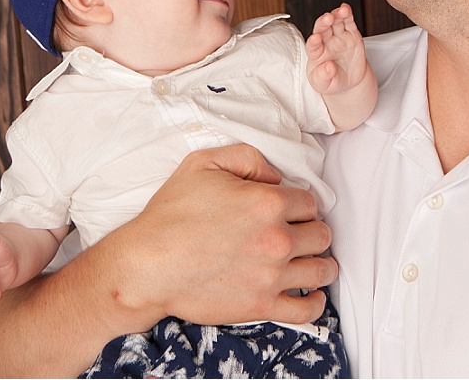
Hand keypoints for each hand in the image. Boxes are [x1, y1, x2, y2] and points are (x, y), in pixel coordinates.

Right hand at [112, 144, 337, 326]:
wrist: (146, 266)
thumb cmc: (170, 215)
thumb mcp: (204, 163)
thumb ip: (248, 158)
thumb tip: (275, 177)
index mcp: (268, 202)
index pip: (310, 202)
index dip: (300, 204)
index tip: (291, 211)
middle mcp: (277, 239)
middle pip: (321, 235)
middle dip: (312, 231)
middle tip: (299, 233)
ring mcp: (272, 276)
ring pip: (322, 270)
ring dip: (321, 263)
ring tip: (311, 261)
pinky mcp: (261, 306)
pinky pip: (307, 310)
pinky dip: (316, 302)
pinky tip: (311, 293)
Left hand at [307, 3, 370, 94]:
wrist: (349, 80)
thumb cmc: (332, 81)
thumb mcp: (324, 85)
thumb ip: (324, 77)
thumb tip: (328, 67)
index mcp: (316, 55)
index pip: (312, 46)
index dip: (313, 42)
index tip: (315, 39)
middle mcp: (325, 42)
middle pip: (322, 29)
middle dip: (324, 23)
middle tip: (327, 19)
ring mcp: (338, 37)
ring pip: (336, 22)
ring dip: (337, 15)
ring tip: (341, 11)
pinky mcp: (351, 34)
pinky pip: (348, 22)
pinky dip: (347, 15)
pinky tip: (346, 8)